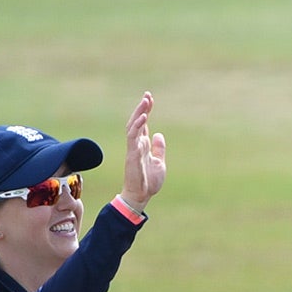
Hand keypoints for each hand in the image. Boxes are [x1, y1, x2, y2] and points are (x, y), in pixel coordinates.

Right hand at [120, 93, 165, 209]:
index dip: (146, 111)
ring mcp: (133, 148)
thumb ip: (159, 148)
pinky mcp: (132, 154)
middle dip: (142, 108)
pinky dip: (138, 126)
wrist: (141, 195)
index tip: (150, 99)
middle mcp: (137, 143)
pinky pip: (133, 137)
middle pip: (137, 121)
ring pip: (133, 126)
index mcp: (143, 145)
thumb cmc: (149, 181)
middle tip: (147, 95)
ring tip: (146, 102)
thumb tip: (159, 134)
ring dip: (139, 113)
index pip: (144, 124)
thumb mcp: (159, 162)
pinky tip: (144, 118)